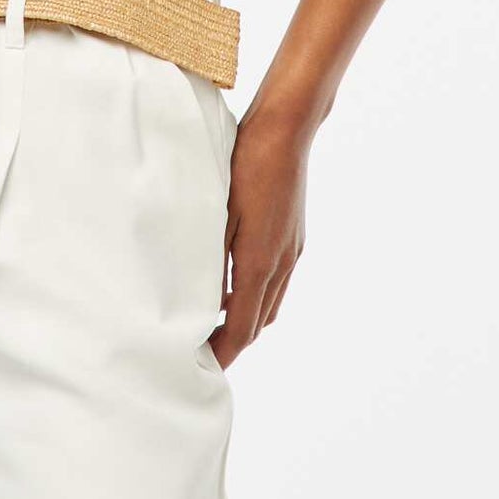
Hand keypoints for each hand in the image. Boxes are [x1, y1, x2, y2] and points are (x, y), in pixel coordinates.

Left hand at [206, 101, 309, 370]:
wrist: (286, 132)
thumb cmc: (246, 164)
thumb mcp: (220, 211)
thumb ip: (212, 258)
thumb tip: (203, 298)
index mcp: (260, 261)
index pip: (243, 327)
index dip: (224, 352)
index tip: (203, 367)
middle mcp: (281, 263)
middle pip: (259, 323)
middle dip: (235, 342)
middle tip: (204, 350)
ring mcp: (292, 251)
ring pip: (271, 304)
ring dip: (248, 320)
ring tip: (217, 325)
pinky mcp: (295, 238)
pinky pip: (278, 284)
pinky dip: (258, 297)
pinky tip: (238, 287)